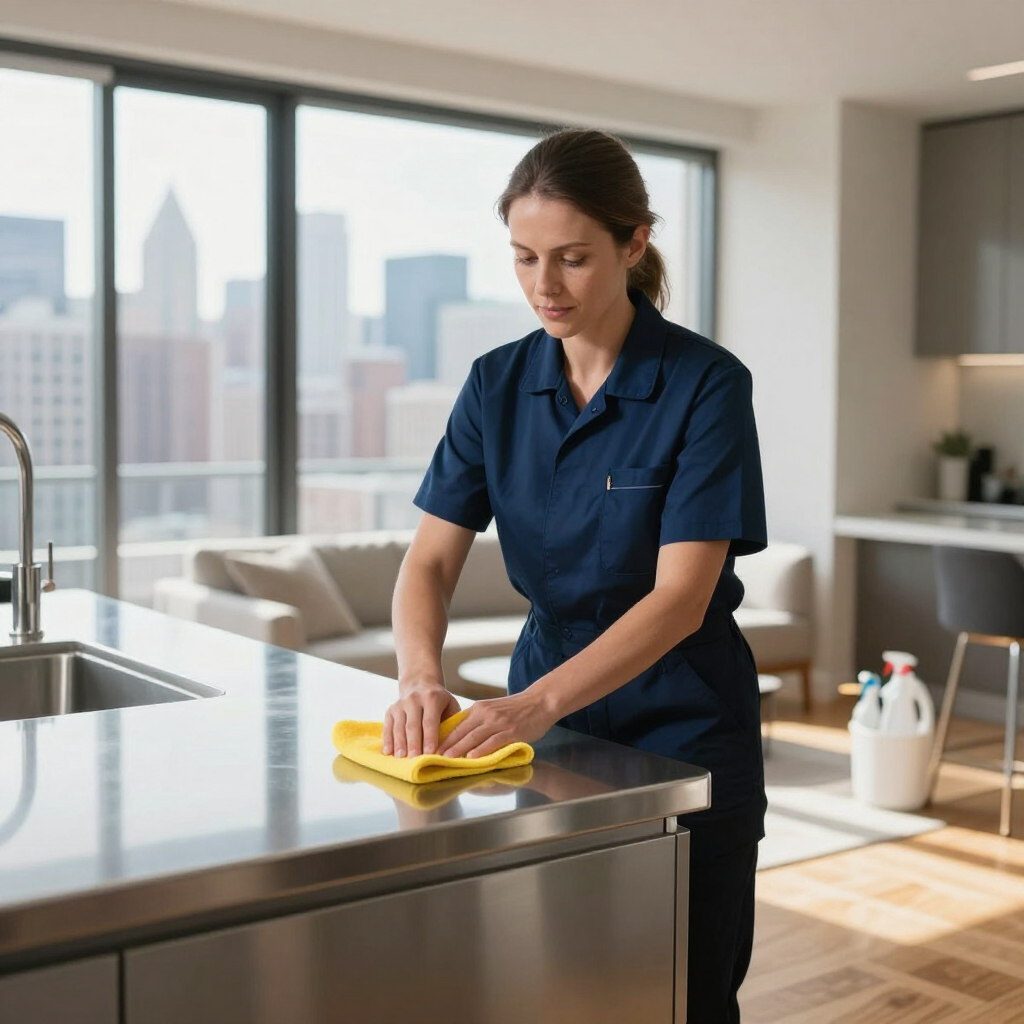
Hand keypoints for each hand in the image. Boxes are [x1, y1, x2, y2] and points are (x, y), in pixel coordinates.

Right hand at [382, 683, 460, 757]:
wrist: (420, 683)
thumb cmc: (440, 701)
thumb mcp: (450, 706)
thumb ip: (452, 723)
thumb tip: (456, 746)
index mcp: (432, 698)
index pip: (430, 721)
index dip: (429, 738)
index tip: (430, 753)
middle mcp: (414, 699)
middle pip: (413, 725)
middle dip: (414, 744)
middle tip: (414, 760)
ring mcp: (400, 704)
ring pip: (399, 727)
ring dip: (400, 744)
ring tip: (401, 758)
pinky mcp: (391, 710)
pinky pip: (388, 726)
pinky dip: (388, 740)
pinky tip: (388, 752)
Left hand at [436, 689, 555, 758]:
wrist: (540, 701)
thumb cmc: (516, 709)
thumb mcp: (493, 709)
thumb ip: (478, 721)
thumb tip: (461, 737)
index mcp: (479, 708)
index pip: (457, 725)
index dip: (444, 738)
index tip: (432, 748)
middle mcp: (485, 714)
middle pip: (461, 732)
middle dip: (446, 746)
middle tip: (433, 756)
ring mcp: (498, 722)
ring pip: (473, 737)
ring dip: (459, 749)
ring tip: (447, 759)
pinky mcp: (511, 731)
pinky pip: (492, 742)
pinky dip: (481, 750)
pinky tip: (472, 757)